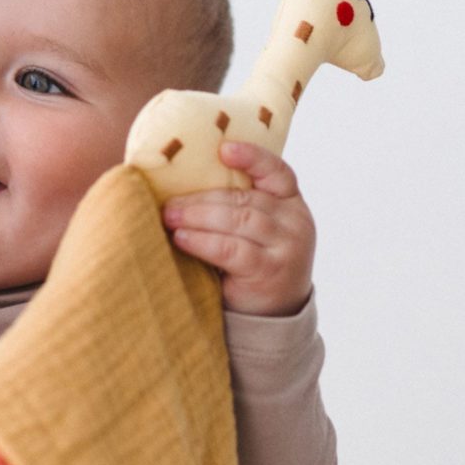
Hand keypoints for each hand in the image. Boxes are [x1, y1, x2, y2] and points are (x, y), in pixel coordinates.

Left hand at [161, 142, 314, 316]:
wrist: (272, 316)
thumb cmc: (251, 264)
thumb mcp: (254, 232)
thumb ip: (235, 207)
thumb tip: (179, 184)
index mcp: (291, 203)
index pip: (277, 172)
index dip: (252, 157)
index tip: (223, 148)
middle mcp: (295, 222)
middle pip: (245, 199)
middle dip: (201, 198)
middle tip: (168, 203)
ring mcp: (286, 247)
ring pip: (239, 219)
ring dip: (198, 217)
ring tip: (169, 218)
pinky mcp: (269, 271)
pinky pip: (232, 249)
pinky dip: (203, 242)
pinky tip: (182, 239)